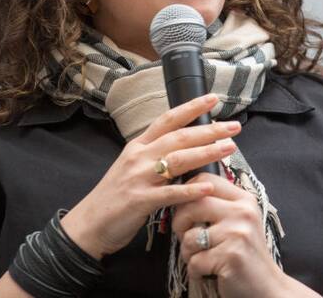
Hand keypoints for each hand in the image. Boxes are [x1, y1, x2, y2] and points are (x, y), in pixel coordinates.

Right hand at [60, 94, 240, 258]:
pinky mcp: (140, 201)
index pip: (168, 120)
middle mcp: (139, 156)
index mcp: (138, 145)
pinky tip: (208, 187)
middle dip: (209, 130)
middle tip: (234, 126)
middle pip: (179, 137)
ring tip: (229, 149)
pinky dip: (190, 190)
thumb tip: (185, 144)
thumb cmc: (115, 195)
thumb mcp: (133, 166)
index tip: (213, 99)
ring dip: (206, 153)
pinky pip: (170, 193)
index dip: (191, 107)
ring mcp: (139, 178)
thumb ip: (155, 153)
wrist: (89, 223)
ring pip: (177, 160)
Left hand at [171, 173, 286, 297]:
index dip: (186, 192)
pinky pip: (195, 261)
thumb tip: (183, 193)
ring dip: (187, 252)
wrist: (267, 287)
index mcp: (244, 200)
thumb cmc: (246, 254)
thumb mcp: (240, 222)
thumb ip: (219, 206)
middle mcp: (243, 212)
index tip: (184, 209)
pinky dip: (195, 271)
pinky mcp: (230, 257)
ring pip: (190, 236)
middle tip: (184, 236)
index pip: (206, 180)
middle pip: (193, 204)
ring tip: (201, 258)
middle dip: (179, 223)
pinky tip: (208, 272)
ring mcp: (238, 234)